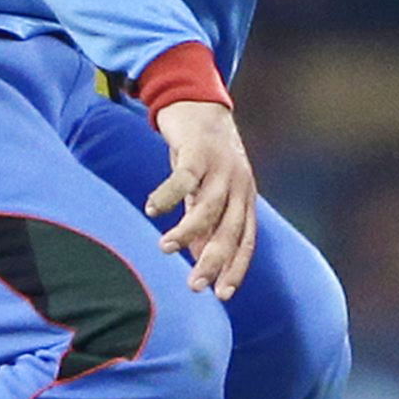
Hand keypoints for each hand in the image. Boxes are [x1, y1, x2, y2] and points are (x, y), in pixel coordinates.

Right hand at [145, 100, 257, 299]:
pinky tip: (152, 210)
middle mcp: (239, 185)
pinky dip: (168, 195)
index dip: (235, 269)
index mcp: (244, 199)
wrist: (199, 102)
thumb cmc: (202, 155)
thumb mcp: (207, 191)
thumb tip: (197, 258)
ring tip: (165, 249)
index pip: (246, 242)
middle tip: (194, 286)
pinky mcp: (198, 151)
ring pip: (208, 207)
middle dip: (213, 261)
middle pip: (230, 230)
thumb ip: (206, 222)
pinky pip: (184, 178)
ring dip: (187, 231)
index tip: (221, 296)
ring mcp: (221, 167)